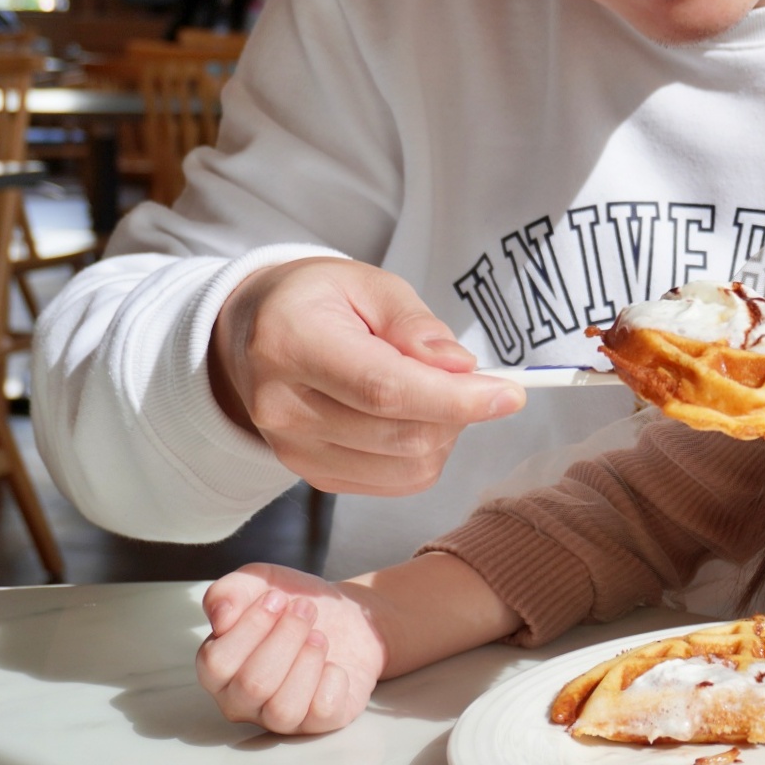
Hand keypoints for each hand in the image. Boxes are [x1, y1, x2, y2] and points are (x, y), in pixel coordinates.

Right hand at [197, 563, 388, 733]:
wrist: (344, 614)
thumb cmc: (292, 604)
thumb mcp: (259, 582)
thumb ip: (229, 591)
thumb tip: (220, 616)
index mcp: (218, 670)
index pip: (216, 663)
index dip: (251, 626)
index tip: (277, 597)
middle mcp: (242, 701)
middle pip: (253, 685)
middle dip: (286, 637)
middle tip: (305, 610)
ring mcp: (278, 717)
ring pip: (283, 709)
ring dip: (308, 660)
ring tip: (319, 636)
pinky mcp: (317, 722)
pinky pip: (322, 713)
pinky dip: (333, 681)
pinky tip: (334, 664)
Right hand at [208, 257, 524, 494]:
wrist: (253, 336)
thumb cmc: (318, 301)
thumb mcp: (368, 283)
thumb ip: (415, 324)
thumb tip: (460, 367)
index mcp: (292, 346)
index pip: (386, 390)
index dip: (456, 398)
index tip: (510, 394)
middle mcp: (284, 408)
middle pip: (402, 435)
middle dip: (459, 411)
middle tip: (469, 377)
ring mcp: (294, 451)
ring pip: (407, 467)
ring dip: (444, 433)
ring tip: (431, 391)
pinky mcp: (313, 476)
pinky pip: (396, 482)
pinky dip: (423, 453)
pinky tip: (412, 416)